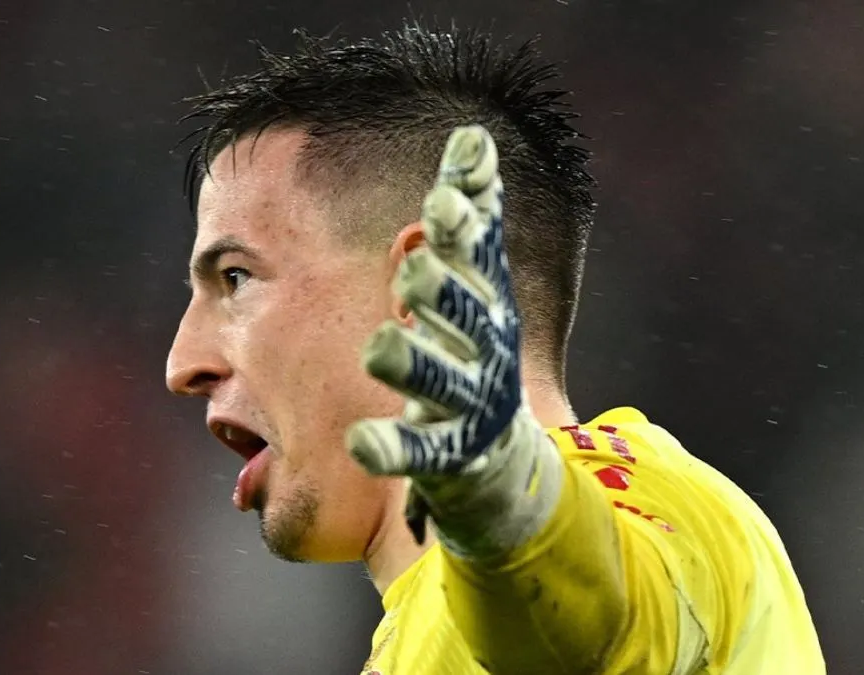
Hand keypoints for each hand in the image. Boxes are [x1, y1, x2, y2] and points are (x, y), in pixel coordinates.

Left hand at [346, 125, 533, 540]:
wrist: (501, 454)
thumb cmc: (475, 346)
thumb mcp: (479, 280)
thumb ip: (473, 214)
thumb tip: (473, 135)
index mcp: (485, 299)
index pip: (475, 255)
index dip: (463, 228)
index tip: (447, 196)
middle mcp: (482, 346)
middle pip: (463, 313)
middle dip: (442, 290)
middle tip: (414, 271)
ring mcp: (467, 400)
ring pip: (438, 378)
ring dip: (413, 362)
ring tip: (380, 348)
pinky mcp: (447, 452)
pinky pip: (417, 449)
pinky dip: (392, 446)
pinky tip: (362, 442)